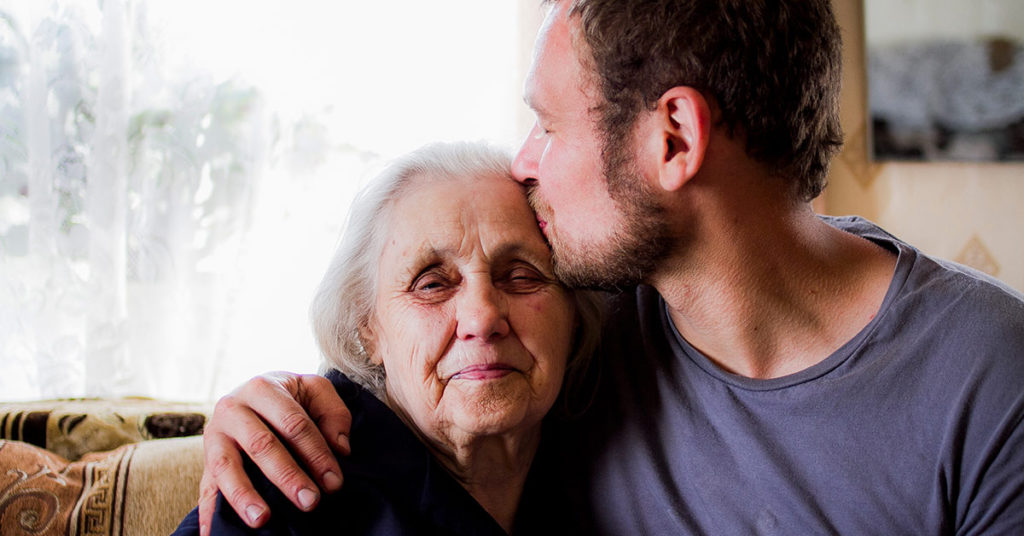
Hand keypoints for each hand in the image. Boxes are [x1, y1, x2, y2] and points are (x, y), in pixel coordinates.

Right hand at [197, 372, 351, 533]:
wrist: (251, 394)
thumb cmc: (290, 397)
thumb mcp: (314, 390)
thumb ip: (333, 413)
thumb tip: (341, 449)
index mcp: (262, 388)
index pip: (294, 423)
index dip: (316, 453)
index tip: (334, 482)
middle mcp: (233, 408)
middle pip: (262, 444)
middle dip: (288, 476)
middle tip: (310, 502)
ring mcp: (215, 435)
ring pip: (226, 466)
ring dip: (244, 495)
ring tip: (262, 520)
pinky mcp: (204, 459)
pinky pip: (204, 487)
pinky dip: (208, 512)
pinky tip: (211, 534)